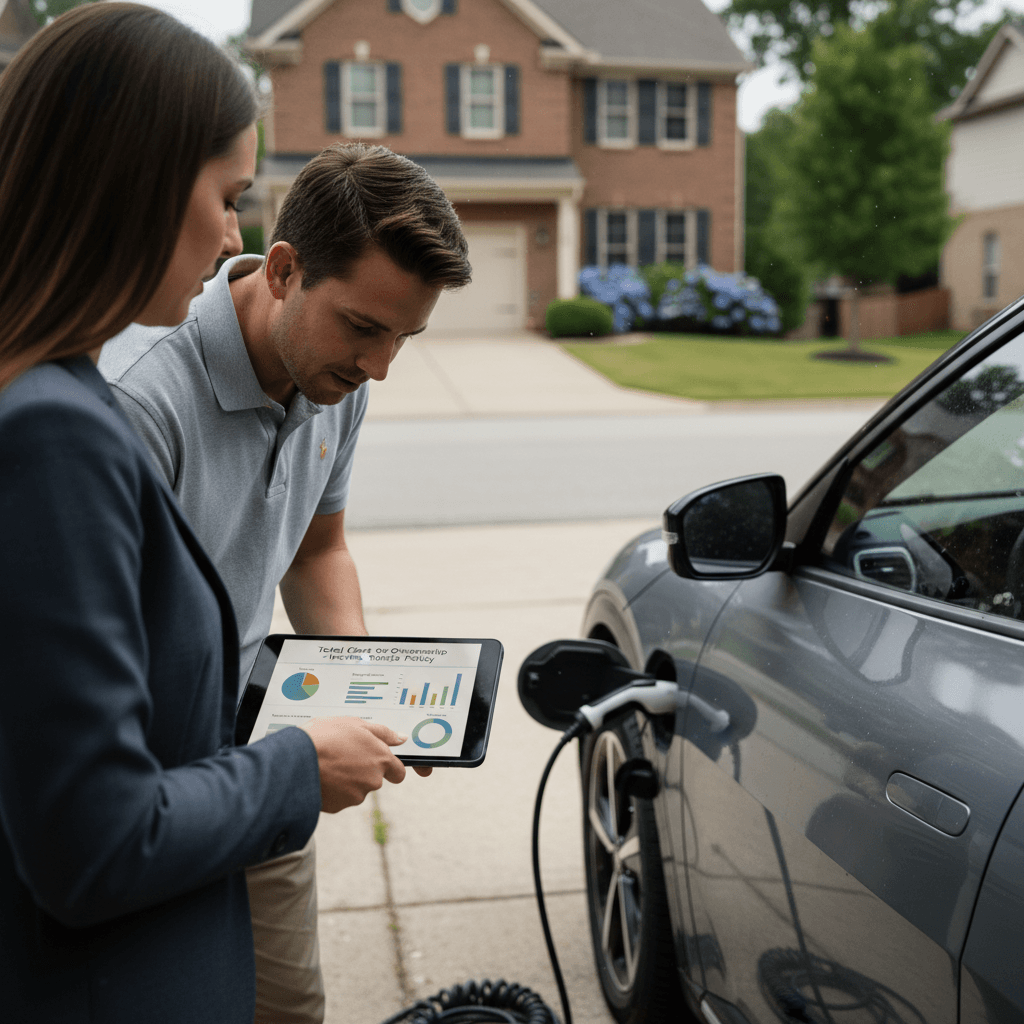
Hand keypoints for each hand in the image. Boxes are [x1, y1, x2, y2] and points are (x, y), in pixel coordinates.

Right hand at [300, 717, 426, 811]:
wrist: (295, 760)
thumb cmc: (325, 737)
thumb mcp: (355, 724)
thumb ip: (382, 732)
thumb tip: (401, 738)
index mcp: (380, 759)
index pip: (399, 772)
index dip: (390, 768)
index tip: (379, 762)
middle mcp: (372, 780)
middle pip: (374, 779)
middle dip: (363, 770)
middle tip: (343, 755)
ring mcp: (356, 795)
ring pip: (356, 789)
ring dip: (347, 780)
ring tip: (328, 764)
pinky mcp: (339, 806)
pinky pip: (340, 798)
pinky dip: (333, 789)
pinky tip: (321, 776)